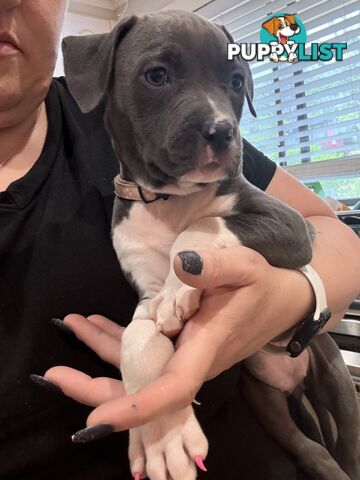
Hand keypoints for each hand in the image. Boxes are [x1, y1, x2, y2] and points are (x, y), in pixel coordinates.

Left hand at [43, 246, 312, 436]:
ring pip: (138, 368)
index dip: (136, 409)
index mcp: (206, 347)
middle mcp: (191, 361)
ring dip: (100, 352)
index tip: (95, 421)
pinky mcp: (181, 347)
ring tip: (71, 324)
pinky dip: (117, 340)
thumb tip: (181, 264)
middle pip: (141, 388)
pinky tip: (96, 325)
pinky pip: (145, 352)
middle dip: (96, 389)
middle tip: (52, 375)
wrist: (280, 302)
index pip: (172, 389)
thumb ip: (216, 266)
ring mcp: (184, 356)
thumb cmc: (264, 286)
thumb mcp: (246, 267)